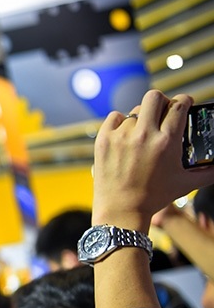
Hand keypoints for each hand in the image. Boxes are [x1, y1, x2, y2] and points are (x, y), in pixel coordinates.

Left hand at [92, 90, 213, 229]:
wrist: (121, 211)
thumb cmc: (155, 197)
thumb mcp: (186, 184)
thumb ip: (208, 172)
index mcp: (167, 142)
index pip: (179, 105)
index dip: (184, 100)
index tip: (184, 103)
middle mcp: (144, 135)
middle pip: (154, 97)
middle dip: (162, 102)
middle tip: (162, 112)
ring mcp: (121, 136)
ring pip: (134, 111)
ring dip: (141, 118)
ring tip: (143, 133)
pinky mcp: (104, 140)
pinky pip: (114, 117)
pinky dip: (120, 122)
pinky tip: (125, 134)